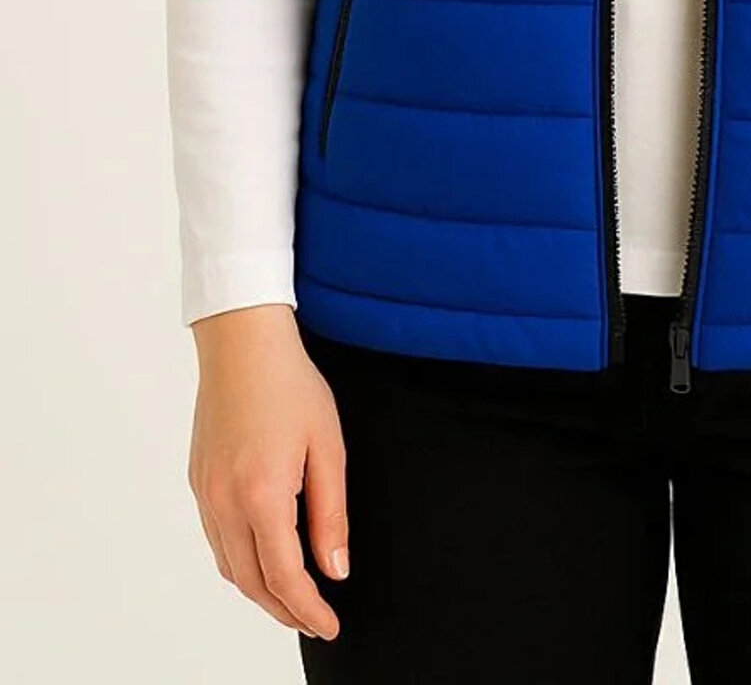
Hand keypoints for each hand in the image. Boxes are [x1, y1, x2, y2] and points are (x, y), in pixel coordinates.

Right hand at [187, 303, 348, 643]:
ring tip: (292, 596)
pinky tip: (262, 555)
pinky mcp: (198, 481)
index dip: (308, 610)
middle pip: (252, 583)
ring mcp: (206, 493)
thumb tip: (335, 569)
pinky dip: (240, 561)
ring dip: (260, 590)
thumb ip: (331, 513)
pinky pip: (217, 539)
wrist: (243, 343)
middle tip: (315, 619)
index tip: (330, 625)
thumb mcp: (328, 446)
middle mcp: (225, 502)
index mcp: (262, 495)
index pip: (285, 577)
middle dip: (284, 610)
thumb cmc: (290, 385)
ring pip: (229, 566)